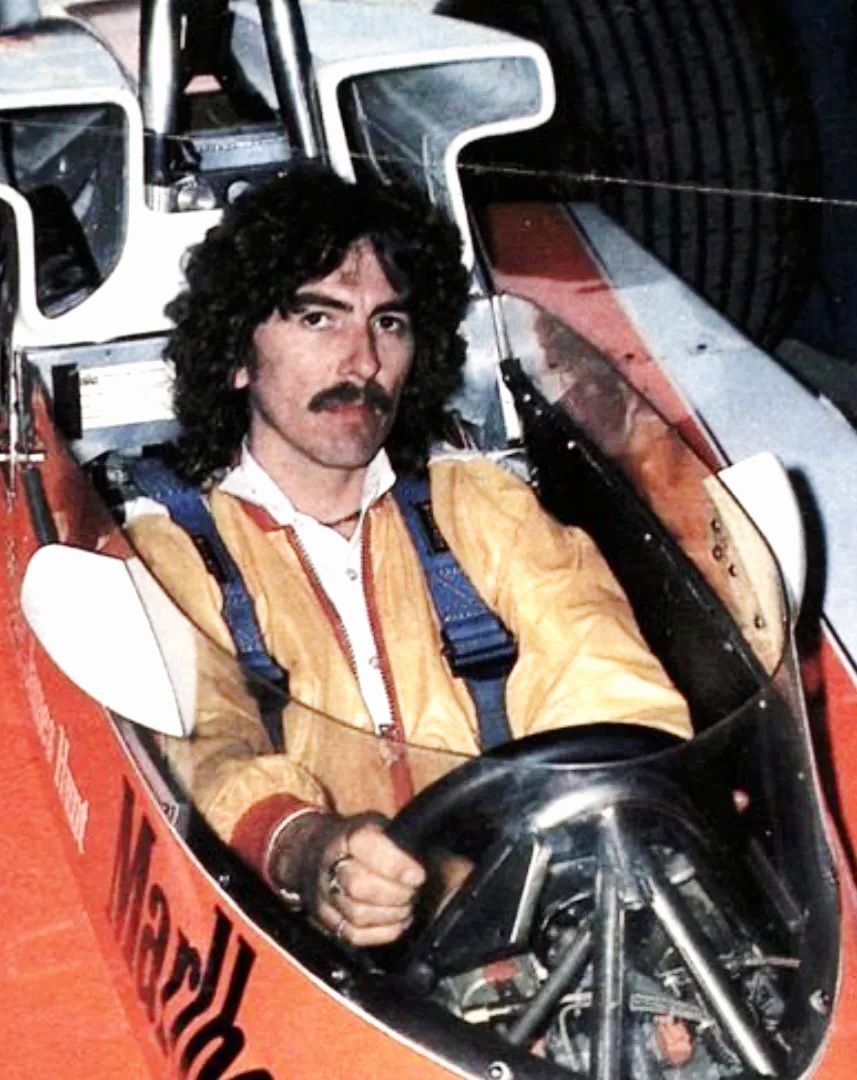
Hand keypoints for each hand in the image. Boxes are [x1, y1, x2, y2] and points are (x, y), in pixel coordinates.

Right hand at [315, 818, 425, 946]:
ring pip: (357, 914)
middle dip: (394, 893)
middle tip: (413, 890)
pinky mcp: (327, 920)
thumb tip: (446, 862)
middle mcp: (330, 865)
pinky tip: (397, 920)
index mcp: (347, 836)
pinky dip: (383, 932)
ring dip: (391, 913)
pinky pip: (354, 935)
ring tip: (406, 904)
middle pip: (358, 886)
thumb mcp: (381, 827)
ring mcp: (325, 895)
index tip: (418, 875)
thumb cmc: (361, 841)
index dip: (394, 864)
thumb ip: (403, 840)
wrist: (315, 851)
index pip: (363, 846)